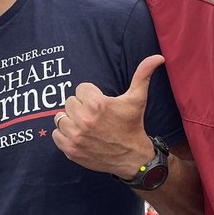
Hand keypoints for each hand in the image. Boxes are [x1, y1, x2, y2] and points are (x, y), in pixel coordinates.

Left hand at [53, 54, 163, 176]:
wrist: (133, 157)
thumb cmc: (132, 125)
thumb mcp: (137, 99)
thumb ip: (143, 74)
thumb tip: (158, 57)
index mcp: (97, 104)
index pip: (80, 89)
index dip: (91, 95)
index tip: (100, 104)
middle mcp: (84, 120)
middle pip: (69, 102)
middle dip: (80, 107)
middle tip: (93, 116)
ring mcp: (76, 136)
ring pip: (61, 117)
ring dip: (70, 120)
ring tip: (85, 125)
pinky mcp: (71, 150)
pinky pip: (56, 135)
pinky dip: (64, 135)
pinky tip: (78, 135)